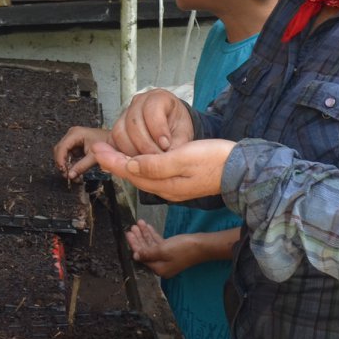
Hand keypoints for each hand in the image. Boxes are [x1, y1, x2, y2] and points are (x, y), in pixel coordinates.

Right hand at [53, 125, 111, 179]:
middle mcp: (72, 134)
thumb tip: (70, 176)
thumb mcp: (93, 157)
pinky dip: (70, 163)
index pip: (62, 147)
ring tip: (72, 174)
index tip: (63, 171)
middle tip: (67, 175)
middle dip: (62, 163)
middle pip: (59, 150)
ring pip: (62, 153)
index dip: (60, 160)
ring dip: (65, 164)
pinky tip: (74, 169)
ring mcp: (73, 139)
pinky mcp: (75, 144)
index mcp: (75, 134)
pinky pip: (68, 154)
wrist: (115, 141)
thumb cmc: (106, 145)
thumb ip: (81, 166)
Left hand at [92, 139, 236, 201]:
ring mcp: (174, 187)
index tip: (97, 149)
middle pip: (134, 176)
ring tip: (111, 153)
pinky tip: (137, 159)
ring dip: (125, 164)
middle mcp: (166, 189)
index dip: (112, 160)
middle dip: (114, 162)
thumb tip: (131, 165)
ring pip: (142, 176)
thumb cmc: (215, 160)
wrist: (241, 171)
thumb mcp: (184, 159)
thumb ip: (156, 164)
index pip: (131, 172)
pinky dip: (140, 166)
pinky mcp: (180, 182)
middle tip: (98, 148)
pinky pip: (153, 175)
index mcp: (165, 184)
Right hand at [107, 88, 195, 156]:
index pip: (151, 111)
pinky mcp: (118, 128)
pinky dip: (120, 154)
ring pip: (119, 133)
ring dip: (132, 152)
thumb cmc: (178, 127)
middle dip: (145, 145)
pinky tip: (132, 162)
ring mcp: (125, 114)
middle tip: (156, 159)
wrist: (172, 128)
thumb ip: (177, 144)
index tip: (166, 145)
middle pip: (133, 123)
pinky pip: (112, 142)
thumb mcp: (183, 134)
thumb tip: (169, 159)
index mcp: (158, 98)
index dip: (158, 130)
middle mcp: (138, 103)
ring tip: (146, 162)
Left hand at [126, 220, 198, 279]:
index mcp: (159, 268)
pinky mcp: (172, 251)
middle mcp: (162, 265)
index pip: (142, 257)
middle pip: (146, 251)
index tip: (128, 234)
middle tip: (132, 227)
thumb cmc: (182, 248)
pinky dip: (153, 235)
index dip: (134, 245)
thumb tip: (135, 256)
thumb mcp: (162, 250)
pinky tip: (148, 227)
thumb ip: (148, 253)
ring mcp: (167, 258)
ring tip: (138, 224)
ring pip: (152, 245)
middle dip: (139, 238)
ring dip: (145, 234)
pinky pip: (159, 243)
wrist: (201, 246)